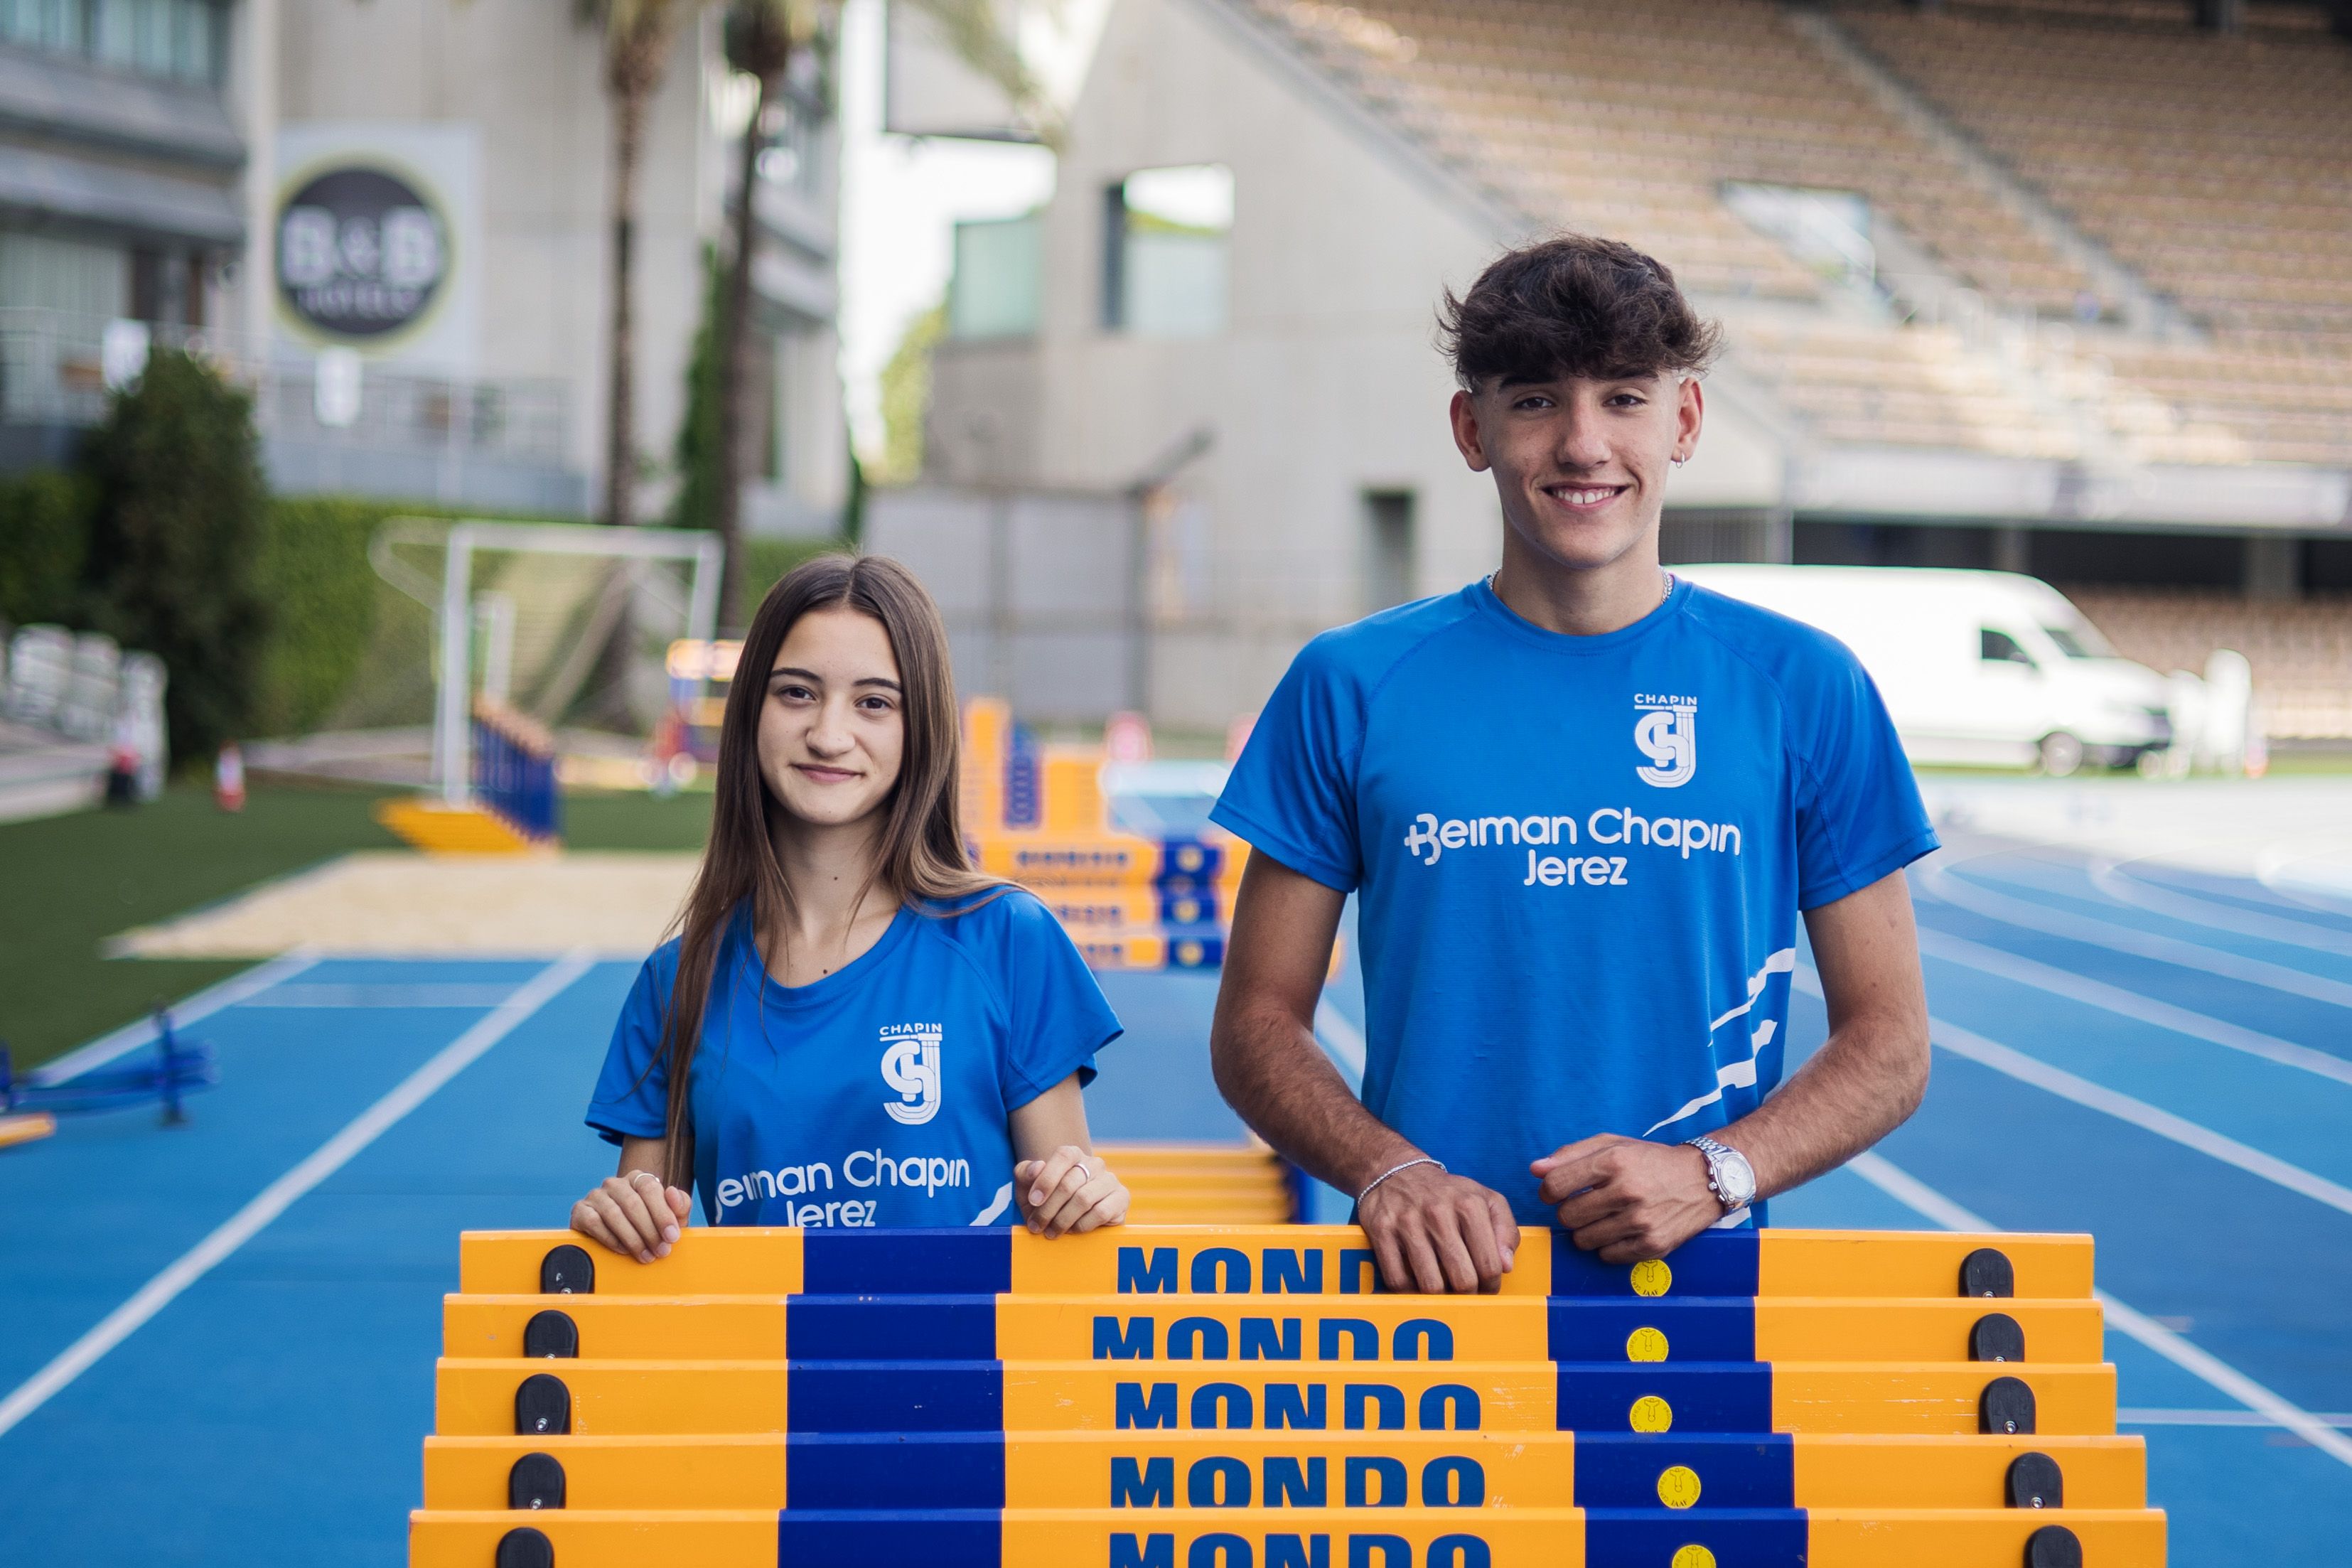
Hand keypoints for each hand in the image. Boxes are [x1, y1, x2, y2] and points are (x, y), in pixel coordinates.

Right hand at [571, 1170, 690, 1262]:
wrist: (613, 1238)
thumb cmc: (647, 1224)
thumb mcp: (668, 1217)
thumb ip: (680, 1205)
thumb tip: (673, 1192)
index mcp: (637, 1178)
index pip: (650, 1188)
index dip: (663, 1213)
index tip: (673, 1236)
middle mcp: (615, 1183)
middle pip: (633, 1203)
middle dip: (650, 1231)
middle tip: (661, 1251)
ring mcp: (596, 1196)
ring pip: (614, 1215)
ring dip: (633, 1239)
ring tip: (645, 1255)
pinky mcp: (580, 1210)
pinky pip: (595, 1224)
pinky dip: (611, 1239)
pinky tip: (623, 1250)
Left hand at [1016, 1145, 1129, 1236]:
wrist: (1071, 1222)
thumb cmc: (1047, 1201)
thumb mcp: (1028, 1188)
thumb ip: (1024, 1173)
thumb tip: (1037, 1167)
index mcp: (1073, 1155)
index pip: (1063, 1156)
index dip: (1046, 1179)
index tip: (1033, 1201)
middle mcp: (1094, 1164)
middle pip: (1069, 1183)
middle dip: (1048, 1209)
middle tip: (1036, 1226)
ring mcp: (1110, 1180)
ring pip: (1083, 1199)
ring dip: (1063, 1220)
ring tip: (1052, 1232)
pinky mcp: (1121, 1198)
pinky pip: (1100, 1212)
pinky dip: (1082, 1225)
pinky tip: (1073, 1230)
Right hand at [1355, 1160, 1518, 1292]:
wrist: (1397, 1171)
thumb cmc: (1448, 1194)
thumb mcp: (1486, 1200)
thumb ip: (1505, 1231)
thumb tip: (1506, 1266)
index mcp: (1469, 1204)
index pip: (1489, 1264)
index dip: (1491, 1285)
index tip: (1487, 1288)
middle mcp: (1438, 1212)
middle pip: (1462, 1279)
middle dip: (1468, 1295)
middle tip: (1466, 1293)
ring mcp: (1407, 1222)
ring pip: (1430, 1285)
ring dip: (1440, 1298)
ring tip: (1444, 1291)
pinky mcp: (1381, 1231)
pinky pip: (1398, 1280)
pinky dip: (1410, 1291)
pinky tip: (1417, 1284)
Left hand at [1533, 1134, 1722, 1263]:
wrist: (1703, 1179)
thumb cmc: (1650, 1160)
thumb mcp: (1612, 1144)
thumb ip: (1570, 1154)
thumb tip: (1535, 1169)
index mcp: (1614, 1161)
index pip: (1555, 1185)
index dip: (1548, 1191)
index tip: (1555, 1193)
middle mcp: (1627, 1191)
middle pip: (1567, 1216)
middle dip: (1569, 1212)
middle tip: (1585, 1205)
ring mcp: (1641, 1221)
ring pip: (1584, 1240)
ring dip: (1587, 1231)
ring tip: (1604, 1218)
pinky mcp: (1652, 1245)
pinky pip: (1607, 1256)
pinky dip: (1607, 1247)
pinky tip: (1620, 1231)